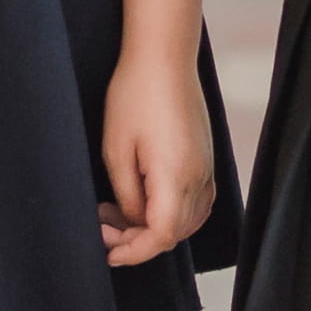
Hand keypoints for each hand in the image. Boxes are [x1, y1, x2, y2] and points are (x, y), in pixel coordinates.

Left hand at [99, 46, 218, 264]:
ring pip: (188, 220)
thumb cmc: (134, 97)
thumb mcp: (116, 151)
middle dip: (138, 240)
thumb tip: (134, 220)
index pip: (161, 236)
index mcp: (175, 177)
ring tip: (119, 213)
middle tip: (104, 226)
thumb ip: (127, 195)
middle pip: (175, 233)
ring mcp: (206, 167)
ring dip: (155, 227)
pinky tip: (146, 202)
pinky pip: (197, 202)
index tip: (108, 252)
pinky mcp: (206, 158)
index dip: (134, 252)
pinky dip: (174, 213)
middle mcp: (198, 177)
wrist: (164, 57)